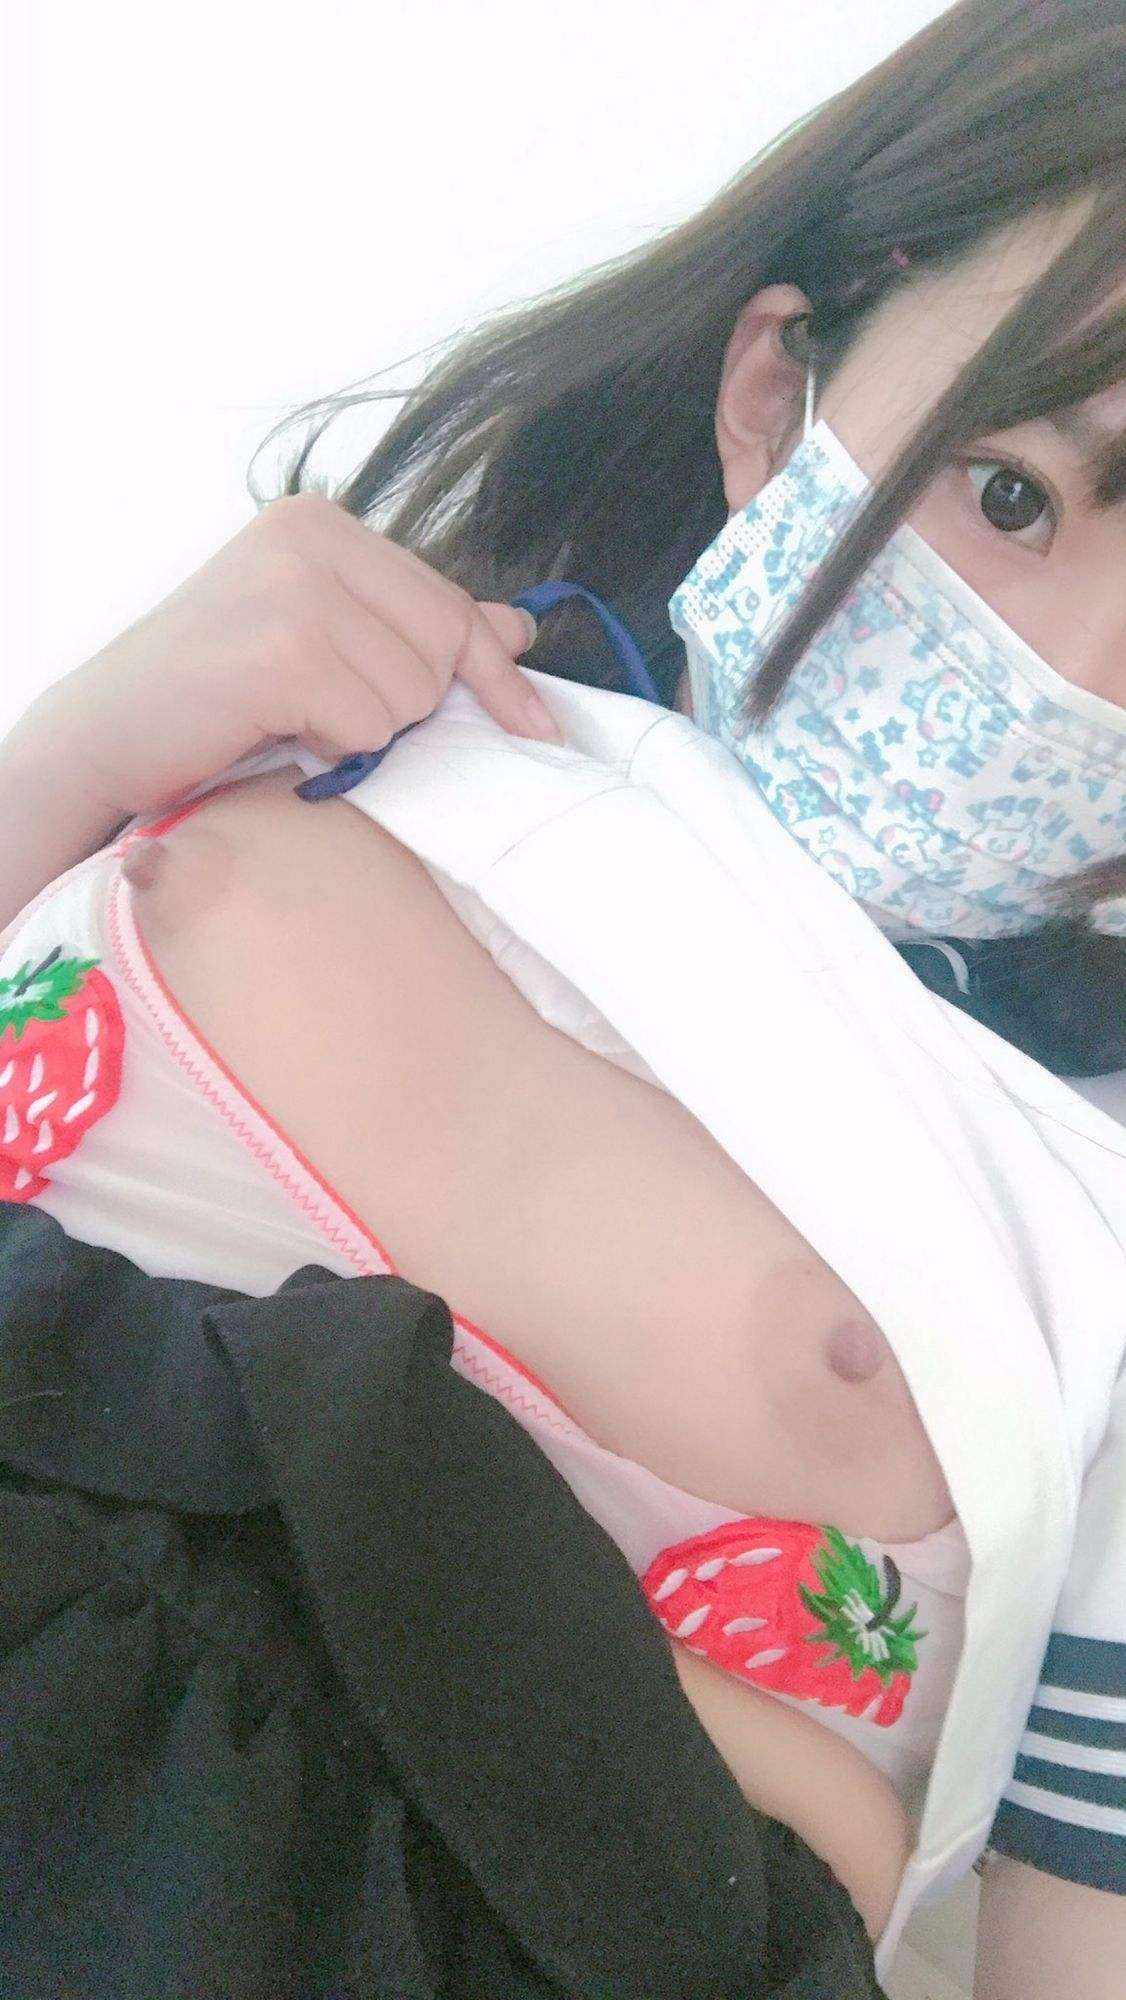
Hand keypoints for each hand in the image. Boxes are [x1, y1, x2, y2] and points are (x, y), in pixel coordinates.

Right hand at [29, 491, 558, 819]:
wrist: (106, 734)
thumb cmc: (212, 695)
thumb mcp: (320, 642)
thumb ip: (412, 627)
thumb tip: (515, 630)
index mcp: (321, 524)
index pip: (449, 601)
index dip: (492, 674)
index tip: (534, 725)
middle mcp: (309, 538)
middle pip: (442, 647)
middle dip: (404, 704)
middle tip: (329, 713)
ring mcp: (293, 590)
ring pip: (411, 693)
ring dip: (364, 732)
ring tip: (293, 720)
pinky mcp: (280, 652)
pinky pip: (369, 726)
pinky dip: (335, 751)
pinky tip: (278, 734)